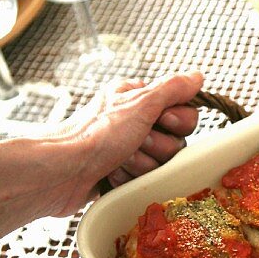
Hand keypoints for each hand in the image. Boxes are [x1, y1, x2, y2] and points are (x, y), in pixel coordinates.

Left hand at [51, 71, 204, 210]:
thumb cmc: (95, 134)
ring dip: (141, 165)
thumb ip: (173, 88)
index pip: (185, 113)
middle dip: (156, 146)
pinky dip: (129, 180)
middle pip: (176, 142)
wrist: (61, 172)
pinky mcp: (122, 175)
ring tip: (118, 160)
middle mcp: (135, 123)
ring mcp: (128, 151)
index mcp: (139, 100)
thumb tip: (197, 76)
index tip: (161, 121)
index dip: (178, 122)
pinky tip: (111, 174)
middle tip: (134, 142)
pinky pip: (145, 181)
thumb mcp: (140, 103)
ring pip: (161, 164)